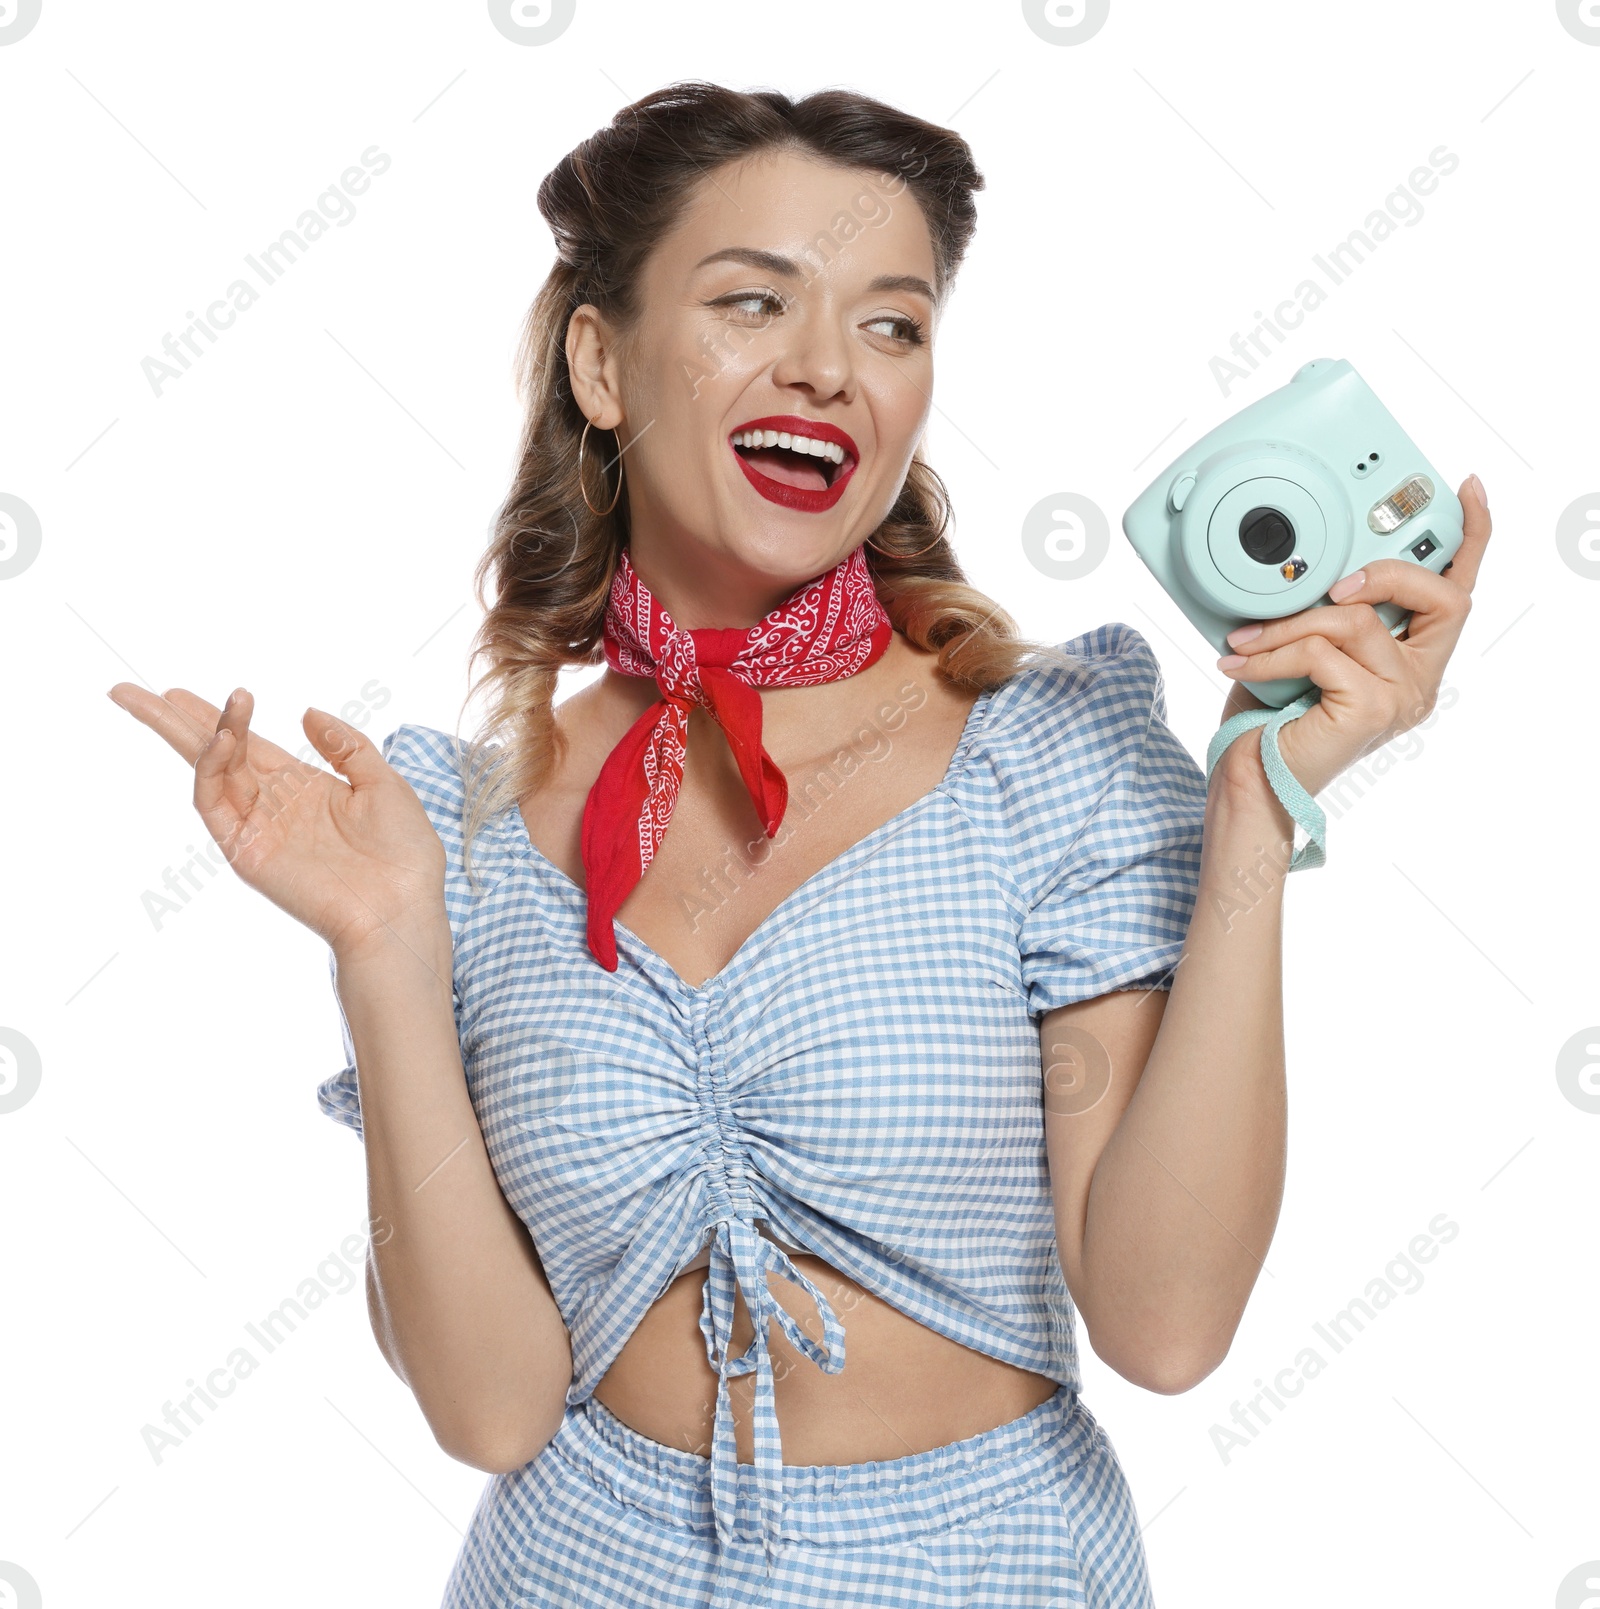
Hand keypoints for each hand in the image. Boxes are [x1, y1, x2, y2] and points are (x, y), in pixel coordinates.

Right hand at [107, 684, 447, 957]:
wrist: (401, 909)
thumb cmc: (404, 855)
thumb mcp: (384, 783)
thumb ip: (346, 745)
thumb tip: (306, 712)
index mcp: (305, 787)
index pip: (248, 744)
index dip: (219, 717)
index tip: (180, 691)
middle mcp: (273, 805)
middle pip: (214, 754)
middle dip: (171, 723)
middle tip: (131, 691)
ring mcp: (256, 828)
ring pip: (208, 772)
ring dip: (191, 734)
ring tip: (177, 699)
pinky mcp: (246, 851)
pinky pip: (215, 804)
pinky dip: (210, 769)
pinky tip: (220, 738)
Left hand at [1212, 473, 1491, 798]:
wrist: (1252, 781)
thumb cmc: (1274, 718)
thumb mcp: (1303, 649)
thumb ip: (1323, 611)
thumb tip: (1301, 568)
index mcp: (1413, 657)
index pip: (1456, 591)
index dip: (1472, 537)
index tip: (1466, 490)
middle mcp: (1421, 678)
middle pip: (1440, 596)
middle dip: (1384, 573)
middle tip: (1327, 586)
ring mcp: (1403, 696)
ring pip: (1357, 622)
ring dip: (1290, 625)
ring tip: (1245, 638)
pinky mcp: (1373, 710)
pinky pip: (1322, 654)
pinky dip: (1273, 653)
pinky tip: (1241, 661)